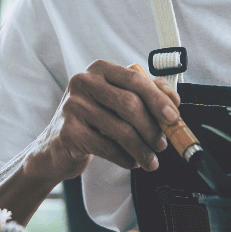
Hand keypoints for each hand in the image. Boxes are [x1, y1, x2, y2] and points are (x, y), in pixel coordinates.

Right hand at [25, 60, 181, 182]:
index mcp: (100, 69)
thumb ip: (144, 94)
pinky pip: (108, 147)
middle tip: (163, 144)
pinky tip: (131, 162)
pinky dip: (125, 158)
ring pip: (121, 129)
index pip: (136, 79)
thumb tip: (173, 99)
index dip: (158, 99)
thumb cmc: (92, 121)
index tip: (174, 116)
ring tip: (150, 159)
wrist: (56, 147)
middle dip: (152, 128)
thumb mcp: (116, 101)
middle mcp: (84, 81)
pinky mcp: (69, 131)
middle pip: (130, 104)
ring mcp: (73, 105)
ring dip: (142, 149)